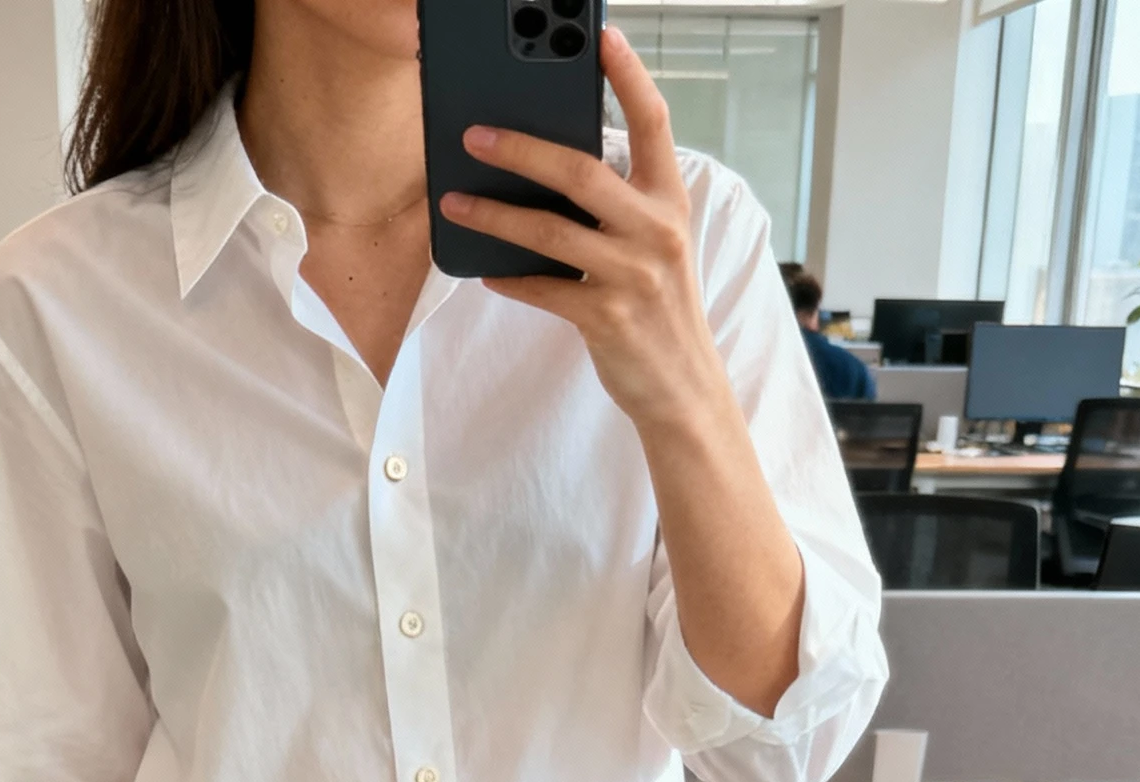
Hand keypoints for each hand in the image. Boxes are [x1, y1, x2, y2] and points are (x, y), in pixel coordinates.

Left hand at [440, 25, 719, 431]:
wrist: (683, 388)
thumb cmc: (659, 308)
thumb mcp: (656, 245)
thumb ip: (618, 206)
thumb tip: (547, 175)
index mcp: (670, 200)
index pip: (654, 121)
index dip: (628, 74)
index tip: (600, 36)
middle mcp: (656, 230)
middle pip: (581, 171)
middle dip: (521, 149)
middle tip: (475, 133)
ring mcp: (633, 275)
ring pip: (550, 231)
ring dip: (494, 215)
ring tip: (455, 200)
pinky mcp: (608, 318)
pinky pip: (544, 290)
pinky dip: (509, 278)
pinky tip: (483, 270)